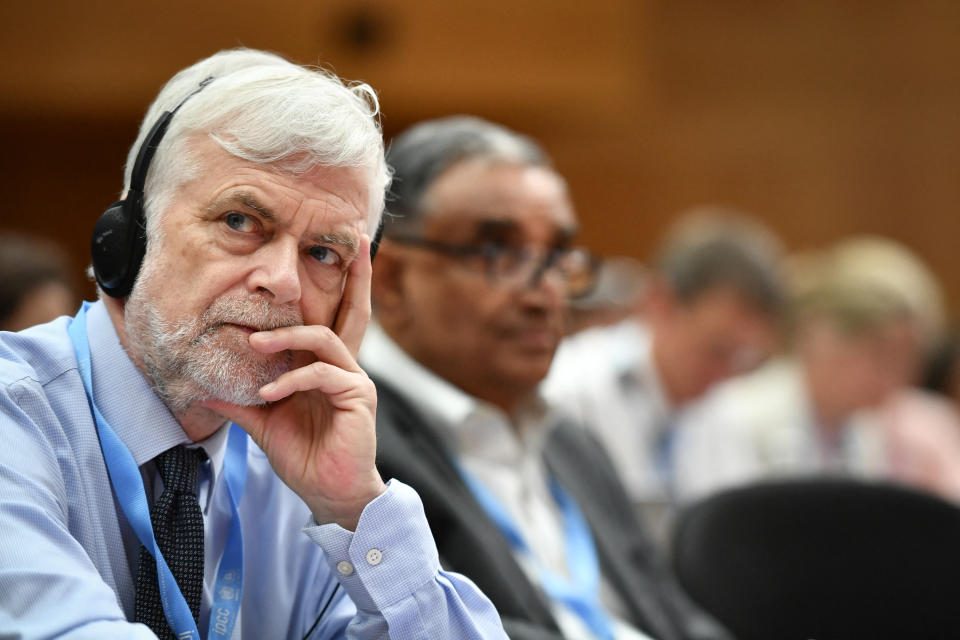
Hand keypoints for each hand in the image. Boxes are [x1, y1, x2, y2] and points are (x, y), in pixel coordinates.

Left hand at [203, 235, 385, 530]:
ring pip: (324, 339)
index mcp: (327, 366)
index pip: (334, 318)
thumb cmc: (305, 456)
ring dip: (287, 337)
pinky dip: (291, 381)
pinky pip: (322, 375)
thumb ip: (242, 400)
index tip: (343, 253)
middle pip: (354, 311)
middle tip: (358, 244)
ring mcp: (355, 380)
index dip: (343, 286)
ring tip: (255, 345)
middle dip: (358, 276)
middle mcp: (346, 366)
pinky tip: (269, 395)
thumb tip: (202, 388)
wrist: (329, 493)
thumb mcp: (265, 422)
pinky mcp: (358, 397)